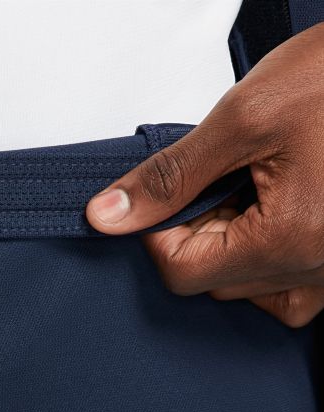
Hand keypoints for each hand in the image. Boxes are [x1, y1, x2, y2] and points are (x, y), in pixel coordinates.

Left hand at [85, 23, 323, 327]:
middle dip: (199, 234)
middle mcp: (320, 266)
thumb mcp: (245, 117)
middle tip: (219, 180)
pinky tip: (268, 220)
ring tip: (253, 188)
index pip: (183, 273)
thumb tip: (110, 215)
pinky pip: (292, 291)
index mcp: (292, 238)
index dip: (159, 234)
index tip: (166, 198)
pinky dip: (266, 265)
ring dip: (231, 246)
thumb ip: (170, 176)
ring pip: (249, 289)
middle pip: (214, 282)